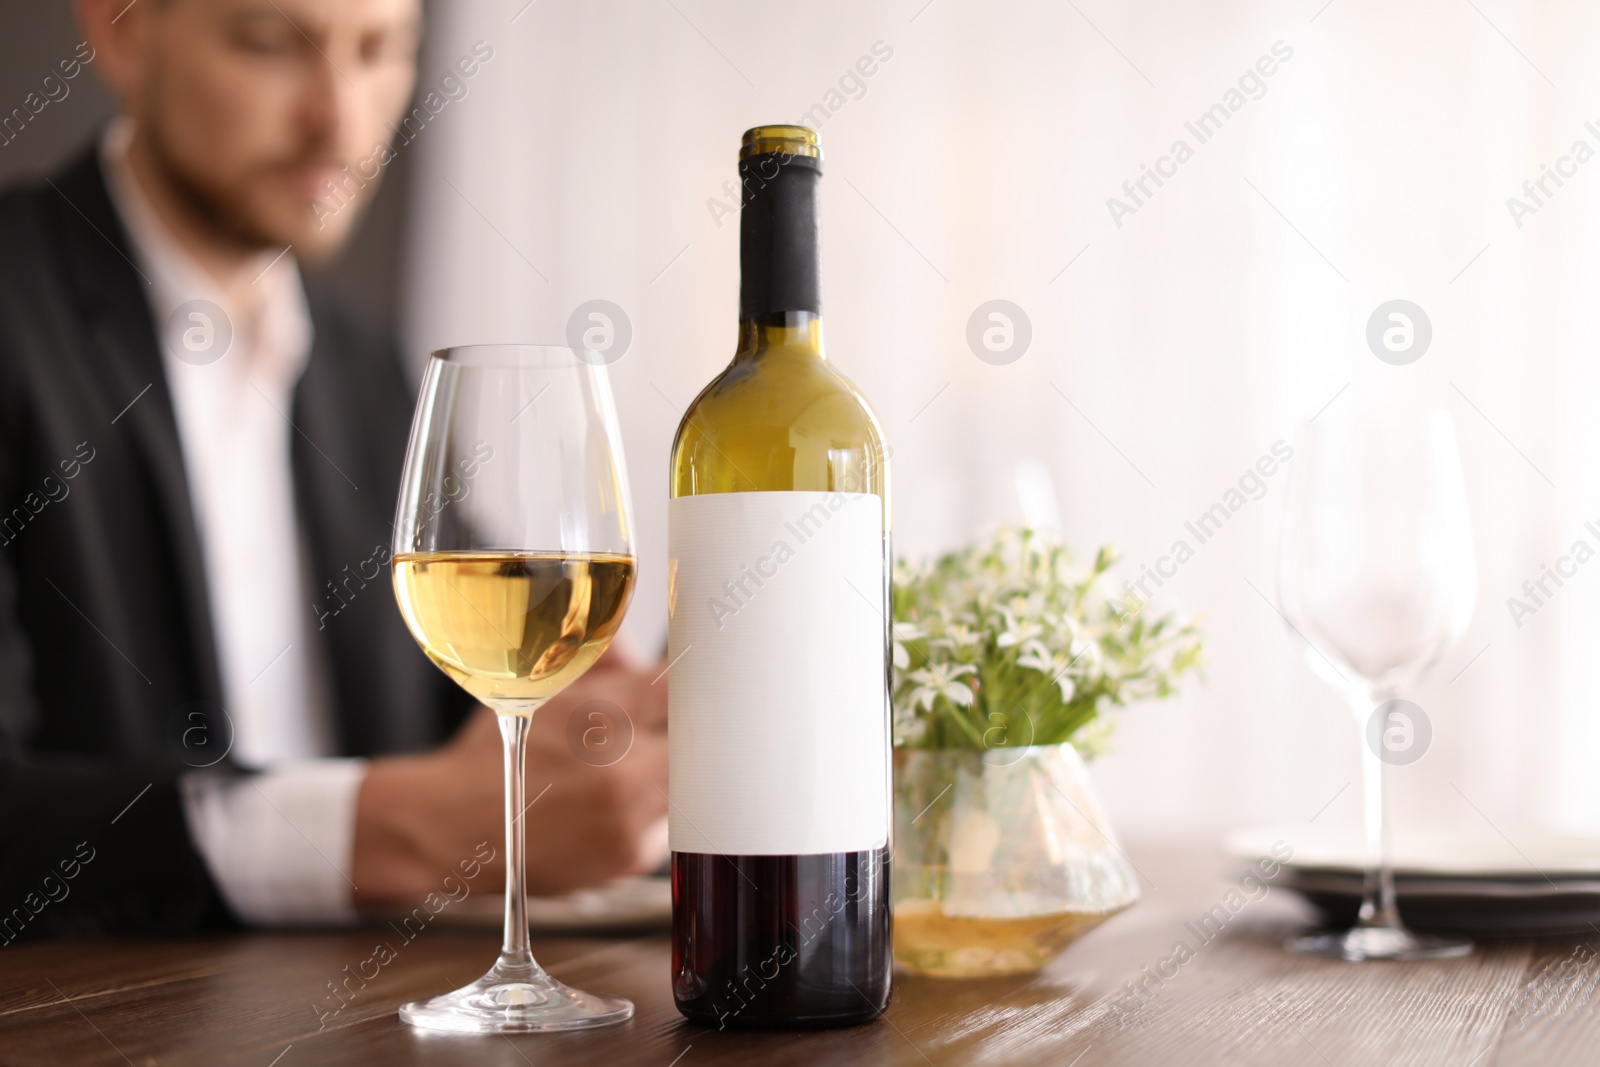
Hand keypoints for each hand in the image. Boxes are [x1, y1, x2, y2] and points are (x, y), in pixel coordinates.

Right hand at [351, 649, 668, 905]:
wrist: (450, 826)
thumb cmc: (490, 754)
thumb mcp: (542, 688)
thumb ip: (602, 661)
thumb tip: (639, 637)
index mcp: (606, 717)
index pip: (682, 685)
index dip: (694, 676)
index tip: (696, 673)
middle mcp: (626, 772)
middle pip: (700, 738)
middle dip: (689, 726)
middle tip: (676, 720)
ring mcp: (631, 819)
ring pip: (688, 781)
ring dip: (672, 766)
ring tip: (635, 760)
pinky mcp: (629, 857)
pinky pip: (666, 822)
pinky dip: (652, 806)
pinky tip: (615, 800)